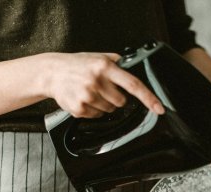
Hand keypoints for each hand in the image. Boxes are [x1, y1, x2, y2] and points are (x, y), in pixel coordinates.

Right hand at [44, 52, 163, 117]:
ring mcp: (87, 96)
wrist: (51, 72)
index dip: (148, 98)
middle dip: (117, 98)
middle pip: (121, 102)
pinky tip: (83, 98)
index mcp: (105, 66)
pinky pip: (96, 116)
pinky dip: (93, 110)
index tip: (159, 108)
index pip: (133, 84)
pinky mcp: (79, 108)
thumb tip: (137, 68)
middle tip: (103, 89)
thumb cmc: (77, 64)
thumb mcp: (98, 56)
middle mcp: (96, 81)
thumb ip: (117, 62)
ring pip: (109, 110)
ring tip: (90, 92)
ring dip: (104, 104)